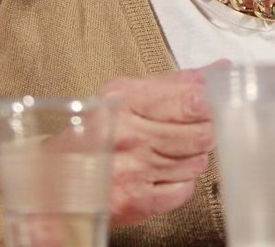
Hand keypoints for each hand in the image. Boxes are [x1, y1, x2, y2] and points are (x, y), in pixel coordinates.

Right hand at [99, 69, 214, 225]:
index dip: (206, 104)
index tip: (210, 103)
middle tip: (195, 128)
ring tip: (173, 150)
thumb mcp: (123, 94)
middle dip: (204, 130)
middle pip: (199, 134)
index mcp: (124, 102)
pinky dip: (181, 181)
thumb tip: (216, 72)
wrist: (57, 176)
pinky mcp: (137, 202)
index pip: (187, 102)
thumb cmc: (94, 131)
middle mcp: (128, 137)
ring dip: (192, 156)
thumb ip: (171, 83)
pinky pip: (185, 189)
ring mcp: (133, 171)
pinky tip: (164, 172)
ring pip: (195, 162)